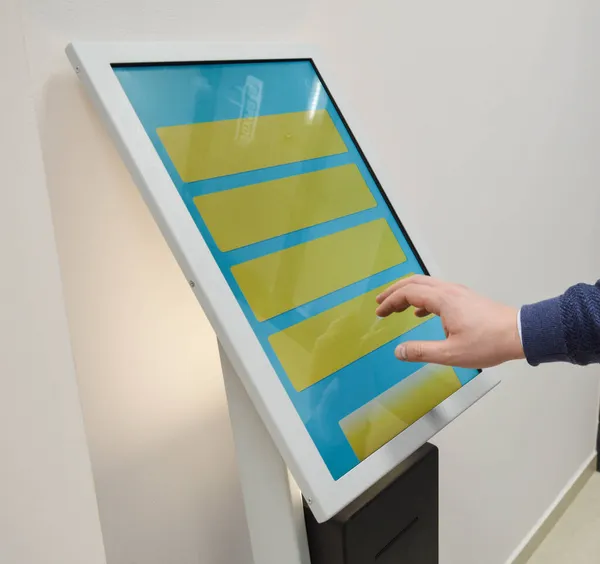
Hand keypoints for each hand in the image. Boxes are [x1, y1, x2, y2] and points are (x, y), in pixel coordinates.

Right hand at [375, 275, 523, 367]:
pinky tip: (421, 313)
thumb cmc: (487, 344)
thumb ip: (421, 352)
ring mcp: (459, 293)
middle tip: (380, 303)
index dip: (391, 301)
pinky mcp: (466, 298)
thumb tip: (398, 351)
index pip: (409, 293)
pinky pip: (437, 291)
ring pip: (427, 285)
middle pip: (415, 282)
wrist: (520, 334)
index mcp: (443, 300)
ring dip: (408, 293)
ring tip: (396, 307)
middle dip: (395, 291)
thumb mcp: (451, 353)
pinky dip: (422, 298)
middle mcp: (449, 291)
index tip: (379, 313)